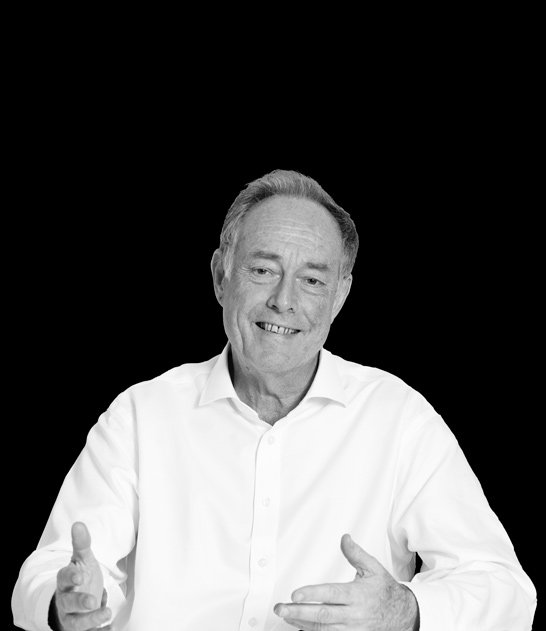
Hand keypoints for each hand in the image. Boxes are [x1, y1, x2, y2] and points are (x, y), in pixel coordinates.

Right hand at [55, 522, 112, 629]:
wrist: (76, 601)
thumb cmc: (80, 577)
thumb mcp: (83, 560)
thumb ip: (82, 544)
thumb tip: (78, 524)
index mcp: (65, 581)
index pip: (64, 578)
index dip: (71, 576)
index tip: (80, 575)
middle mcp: (66, 600)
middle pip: (68, 603)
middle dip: (79, 603)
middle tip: (93, 601)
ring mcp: (72, 617)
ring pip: (76, 622)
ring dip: (90, 620)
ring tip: (107, 614)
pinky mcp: (81, 629)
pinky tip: (110, 629)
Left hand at [274, 534, 418, 630]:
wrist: (403, 615)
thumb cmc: (385, 591)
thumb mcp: (373, 568)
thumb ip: (356, 554)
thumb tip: (344, 538)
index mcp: (357, 595)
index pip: (331, 595)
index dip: (312, 595)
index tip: (295, 594)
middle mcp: (353, 615)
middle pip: (322, 615)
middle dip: (299, 612)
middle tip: (281, 608)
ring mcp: (352, 630)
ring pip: (323, 630)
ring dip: (301, 623)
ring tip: (284, 615)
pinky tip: (299, 626)